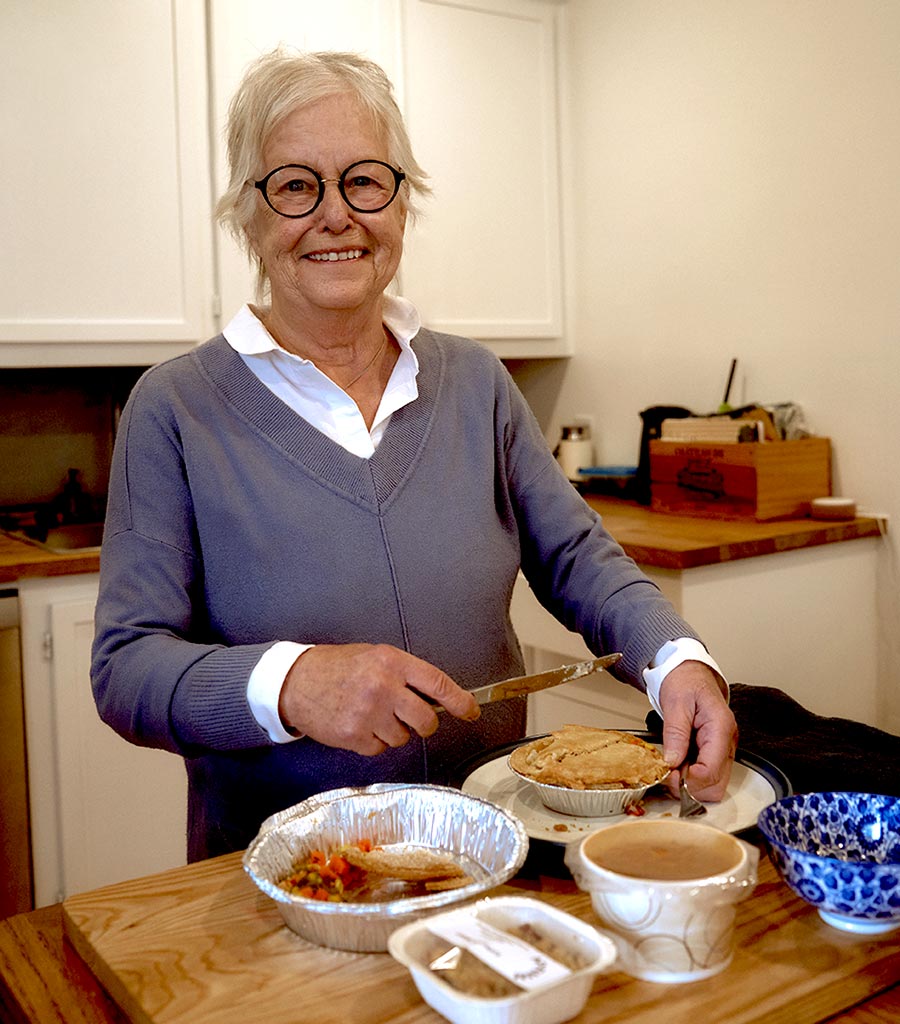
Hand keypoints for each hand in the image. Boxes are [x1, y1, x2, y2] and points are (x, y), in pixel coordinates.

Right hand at [277, 643, 479, 755]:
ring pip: (403, 738)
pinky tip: (359, 725)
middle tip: (412, 719)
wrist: (296, 682)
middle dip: (424, 725)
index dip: (459, 701)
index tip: (471, 711)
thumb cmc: (338, 667)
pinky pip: (380, 749)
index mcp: (392, 662)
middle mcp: (383, 687)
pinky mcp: (354, 735)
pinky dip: (373, 742)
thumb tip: (438, 698)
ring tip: (372, 715)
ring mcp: (368, 713)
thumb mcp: (375, 657)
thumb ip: (405, 675)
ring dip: (394, 732)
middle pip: (426, 720)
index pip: (437, 683)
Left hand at [658, 660, 736, 801]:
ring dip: (691, 785)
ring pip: (714, 785)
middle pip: (716, 785)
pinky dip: (692, 777)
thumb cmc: (685, 682)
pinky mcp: (716, 752)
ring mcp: (724, 749)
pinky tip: (678, 765)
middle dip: (691, 787)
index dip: (690, 779)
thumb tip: (672, 762)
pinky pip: (708, 775)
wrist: (690, 672)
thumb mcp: (676, 702)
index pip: (712, 770)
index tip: (670, 774)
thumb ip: (675, 733)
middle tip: (669, 775)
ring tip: (672, 769)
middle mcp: (727, 742)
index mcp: (721, 727)